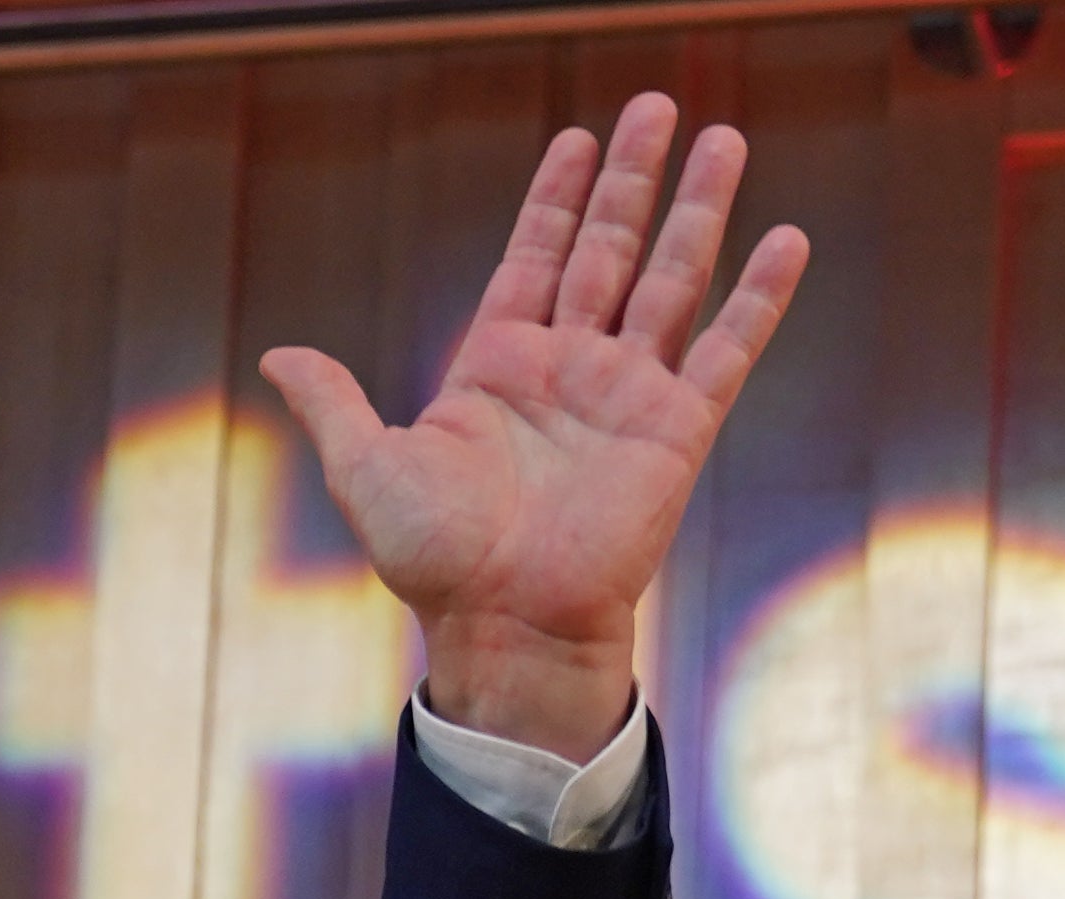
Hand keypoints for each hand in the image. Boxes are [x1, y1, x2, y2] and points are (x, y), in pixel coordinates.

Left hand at [258, 94, 805, 756]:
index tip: (578, 139)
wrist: (506, 625)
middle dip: (633, 178)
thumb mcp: (366, 470)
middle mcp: (568, 369)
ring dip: (699, 210)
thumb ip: (333, 404)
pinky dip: (758, 296)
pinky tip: (787, 240)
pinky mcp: (675, 429)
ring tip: (725, 139)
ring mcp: (626, 394)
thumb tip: (276, 357)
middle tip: (658, 108)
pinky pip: (725, 349)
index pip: (536, 256)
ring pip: (672, 278)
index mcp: (498, 365)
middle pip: (610, 248)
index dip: (557, 198)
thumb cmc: (434, 561)